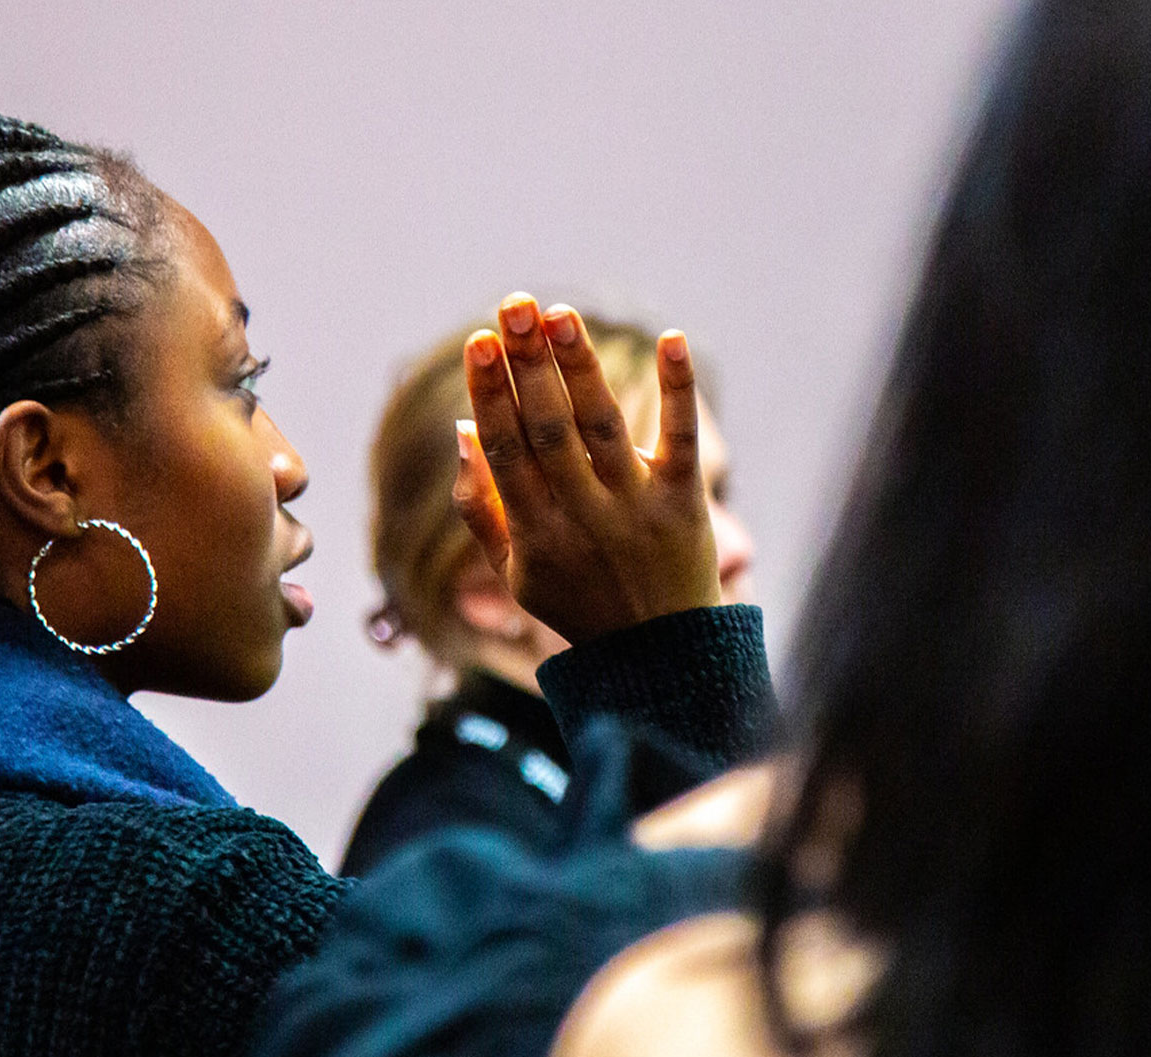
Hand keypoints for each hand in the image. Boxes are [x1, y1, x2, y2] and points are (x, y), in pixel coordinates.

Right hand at [453, 293, 719, 644]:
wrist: (660, 657)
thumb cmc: (575, 602)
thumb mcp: (513, 571)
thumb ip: (480, 506)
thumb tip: (465, 429)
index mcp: (535, 533)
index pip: (507, 451)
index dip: (492, 394)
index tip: (479, 341)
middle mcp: (584, 517)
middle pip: (550, 428)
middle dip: (529, 365)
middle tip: (514, 306)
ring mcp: (636, 508)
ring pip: (603, 427)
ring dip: (581, 366)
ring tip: (560, 314)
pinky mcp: (685, 502)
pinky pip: (683, 439)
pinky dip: (678, 389)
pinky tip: (673, 339)